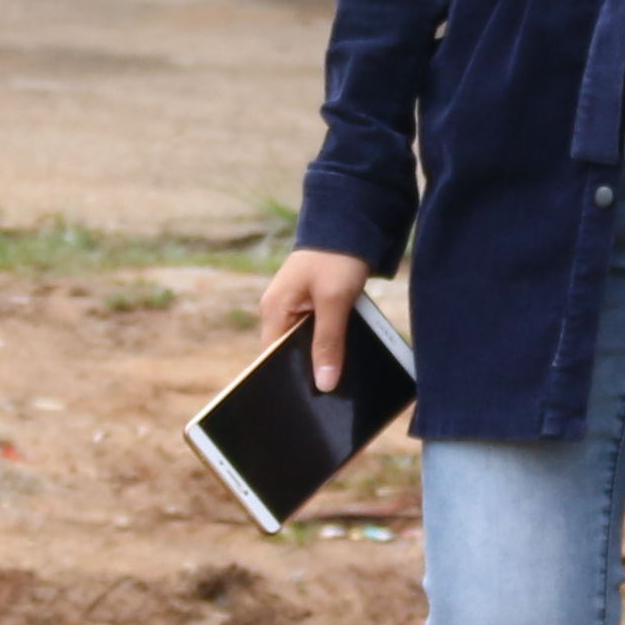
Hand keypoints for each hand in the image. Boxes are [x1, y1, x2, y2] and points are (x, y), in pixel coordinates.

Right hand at [260, 248, 375, 393]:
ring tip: (339, 383)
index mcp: (275, 309)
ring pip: (307, 344)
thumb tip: (324, 383)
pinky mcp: (314, 303)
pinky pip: (319, 331)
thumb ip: (329, 342)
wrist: (353, 221)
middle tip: (328, 399)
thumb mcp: (335, 302)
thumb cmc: (338, 257)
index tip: (305, 403)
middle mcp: (280, 310)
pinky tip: (347, 356)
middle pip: (289, 353)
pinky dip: (331, 341)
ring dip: (323, 356)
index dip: (287, 380)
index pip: (271, 358)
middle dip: (308, 371)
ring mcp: (296, 306)